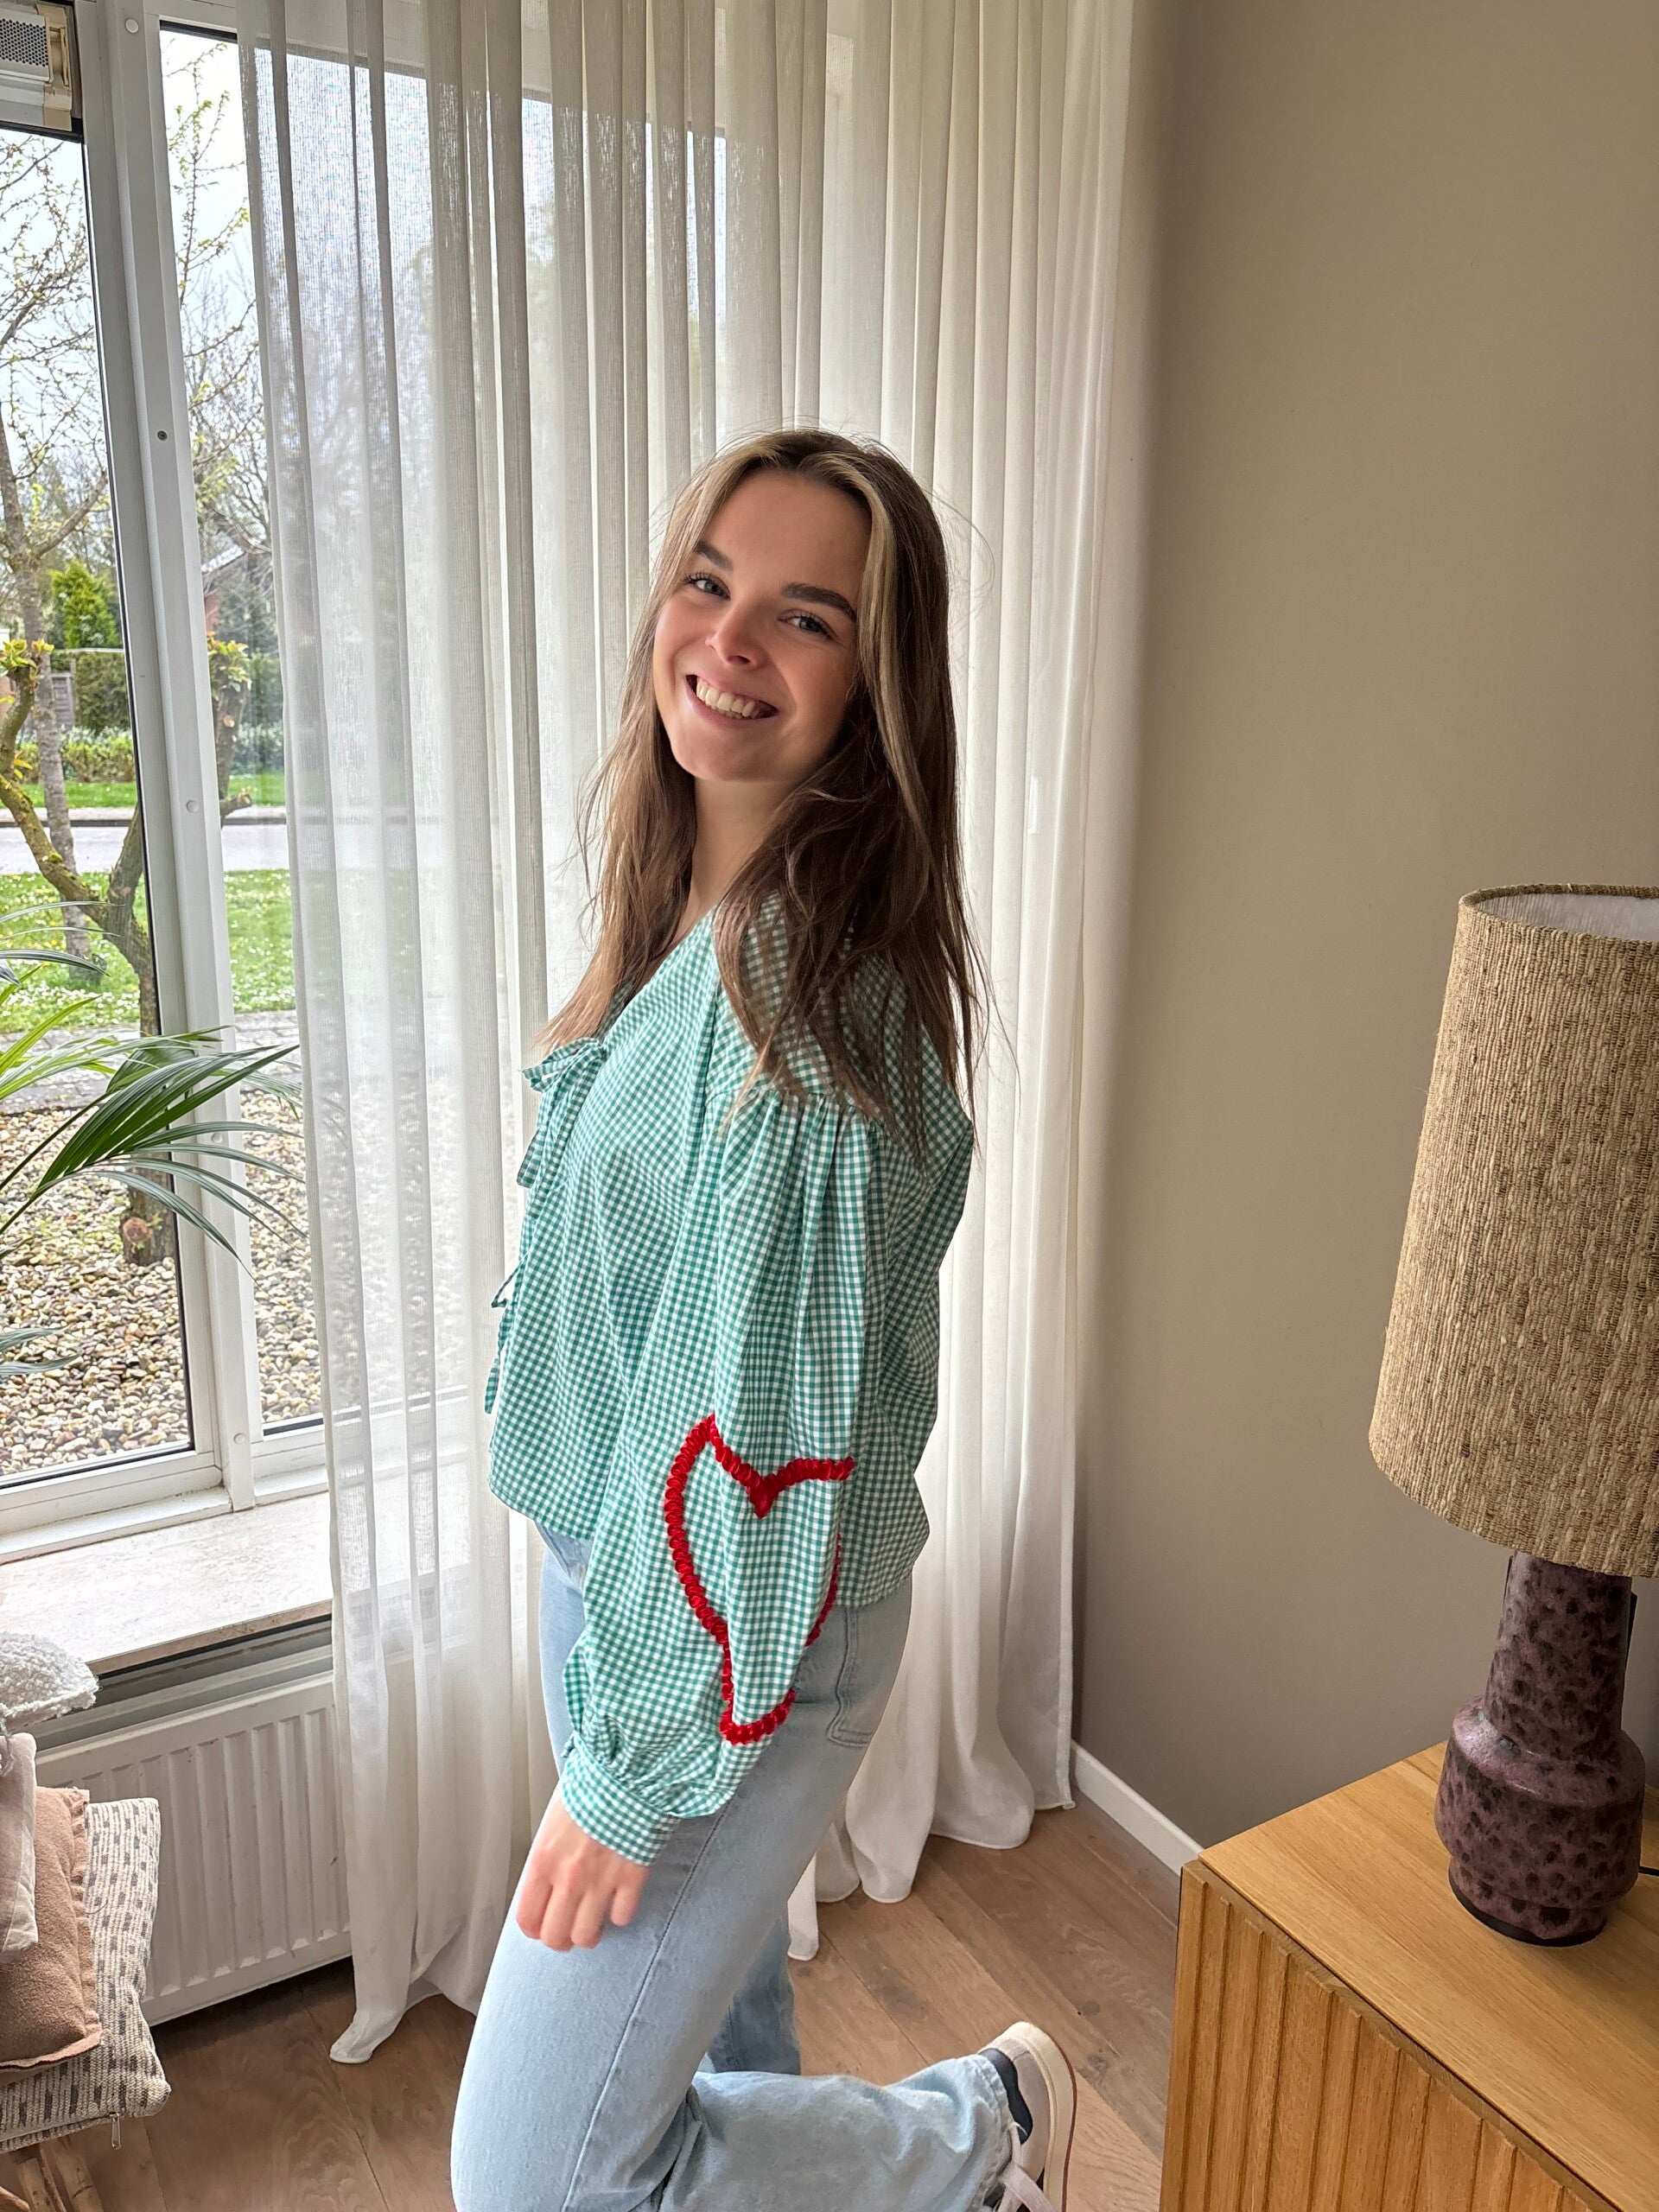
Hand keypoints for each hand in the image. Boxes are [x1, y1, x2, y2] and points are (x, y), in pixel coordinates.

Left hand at [515, 1785, 648, 1950]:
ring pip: (587, 1936)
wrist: (626, 1769)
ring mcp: (601, 1880)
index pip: (527, 1918)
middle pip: (555, 1936)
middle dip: (560, 1938)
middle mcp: (568, 1877)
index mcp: (543, 1859)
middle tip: (567, 1929)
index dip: (534, 1929)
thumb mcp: (554, 1818)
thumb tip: (548, 1879)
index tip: (541, 1926)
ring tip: (593, 1920)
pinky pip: (622, 1917)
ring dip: (589, 1932)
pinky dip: (620, 1913)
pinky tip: (619, 1899)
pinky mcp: (632, 1878)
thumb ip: (548, 1854)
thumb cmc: (590, 1785)